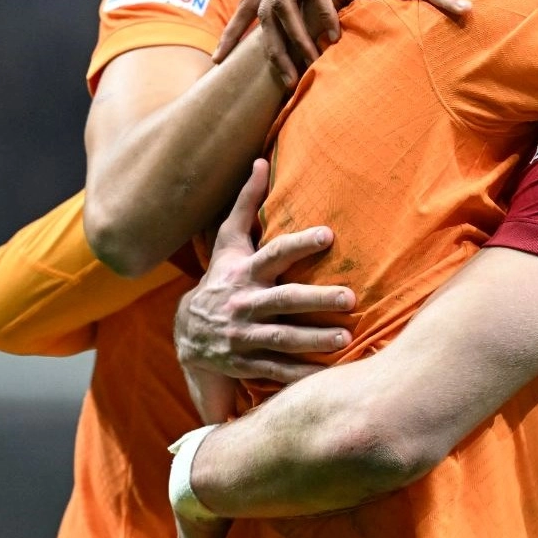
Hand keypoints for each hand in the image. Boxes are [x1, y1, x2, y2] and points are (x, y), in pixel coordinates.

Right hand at [175, 159, 356, 388]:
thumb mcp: (227, 242)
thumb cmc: (221, 278)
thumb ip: (246, 203)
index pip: (274, 253)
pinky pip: (276, 372)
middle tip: (350, 298)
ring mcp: (244, 337)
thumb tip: (260, 160)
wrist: (187, 333)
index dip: (300, 244)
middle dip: (316, 300)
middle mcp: (244, 304)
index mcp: (244, 272)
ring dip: (314, 340)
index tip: (328, 235)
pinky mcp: (246, 364)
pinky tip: (327, 376)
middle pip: (283, 301)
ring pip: (282, 340)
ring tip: (345, 338)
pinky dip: (300, 376)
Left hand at [211, 0, 364, 78]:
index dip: (231, 31)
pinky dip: (322, 8)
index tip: (217, 59)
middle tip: (283, 78)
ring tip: (311, 59)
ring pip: (283, 0)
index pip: (248, 3)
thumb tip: (310, 22)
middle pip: (263, 11)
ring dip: (298, 34)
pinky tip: (333, 29)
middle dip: (271, 47)